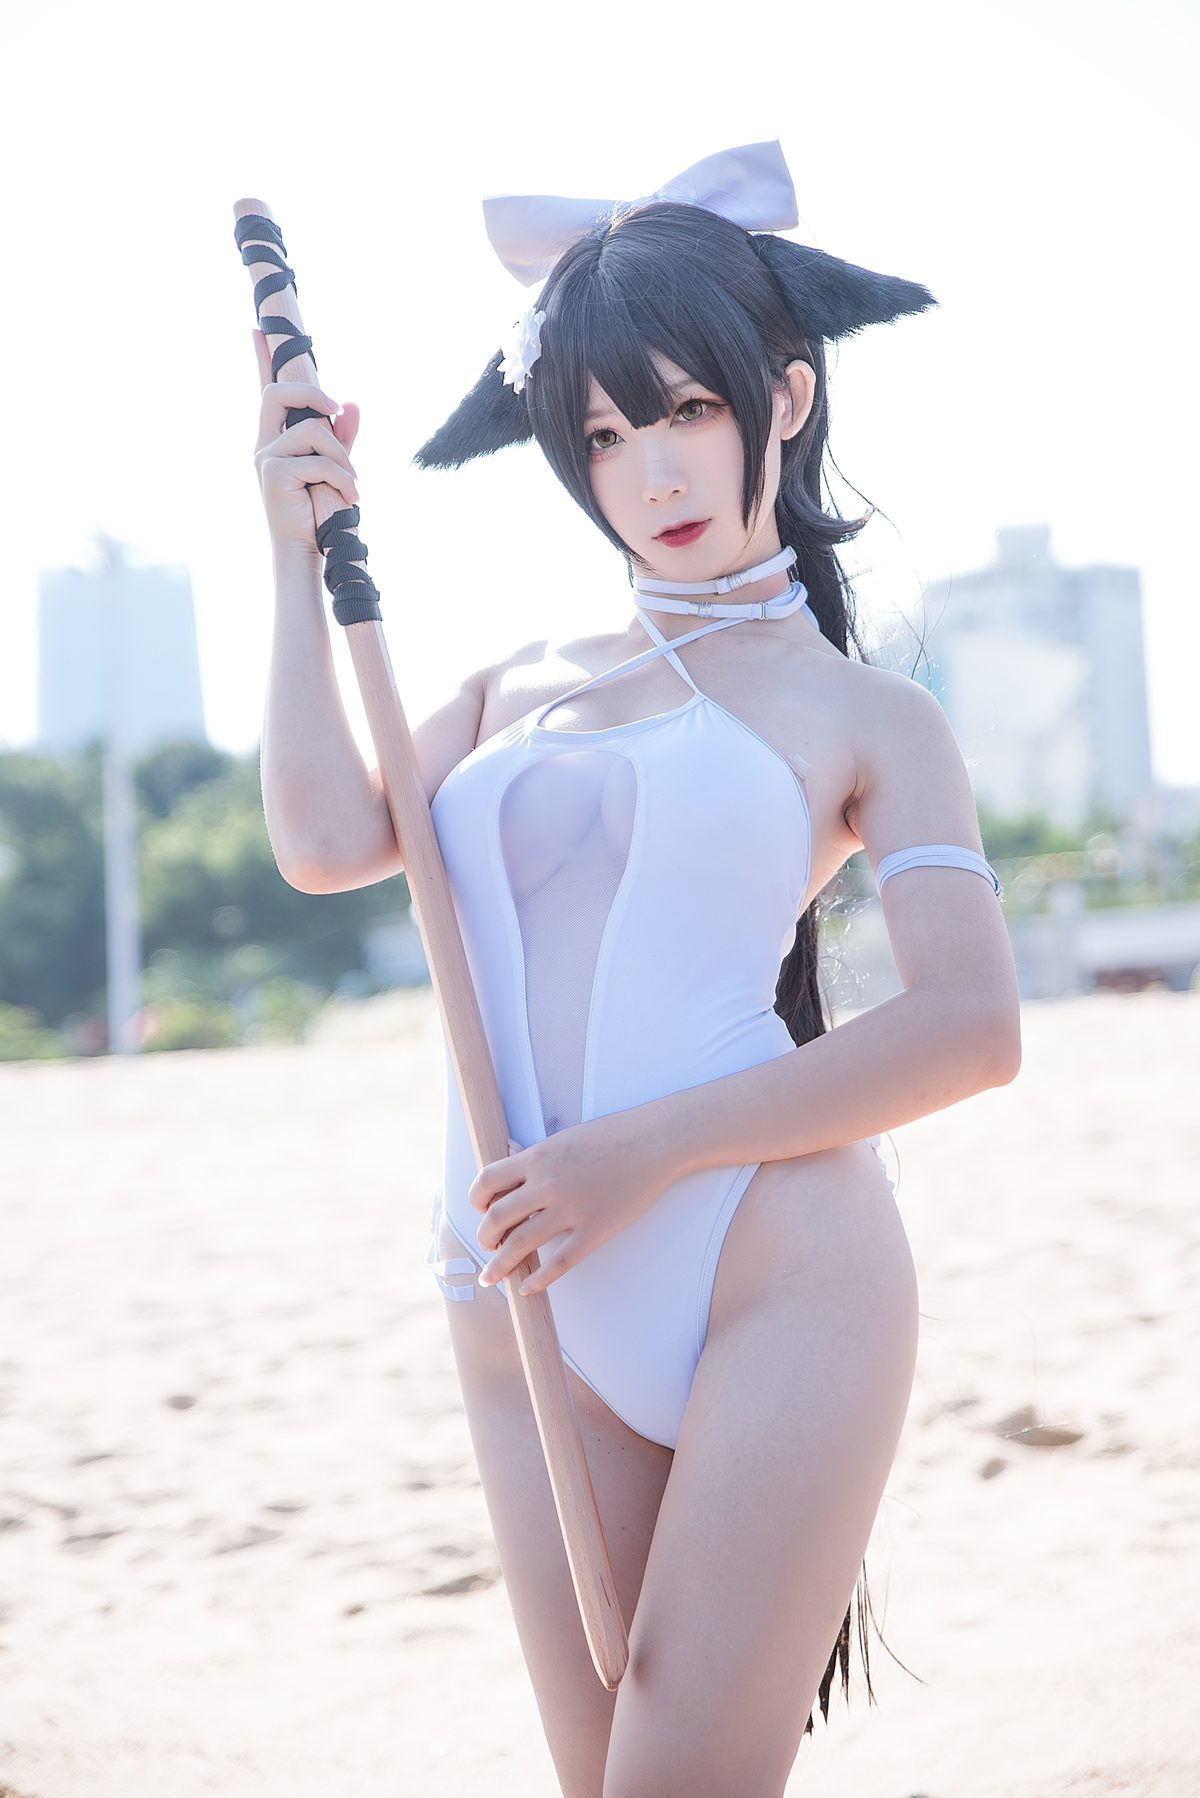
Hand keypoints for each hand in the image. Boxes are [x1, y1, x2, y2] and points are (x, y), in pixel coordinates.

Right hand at [250, 327, 361, 552]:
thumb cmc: (319, 512)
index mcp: (275, 438)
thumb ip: (342, 438)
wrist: (306, 551)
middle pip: (279, 392)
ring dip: (342, 458)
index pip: (266, 391)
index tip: (257, 329)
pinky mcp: (273, 473)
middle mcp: (264, 443)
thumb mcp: (334, 468)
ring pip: (313, 431)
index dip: (261, 359)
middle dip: (314, 395)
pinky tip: (350, 498)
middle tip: (338, 412)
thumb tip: (353, 405)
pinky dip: (343, 478)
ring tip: (352, 487)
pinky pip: (320, 460)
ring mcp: (265, 457)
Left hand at [469, 1110, 680, 1295]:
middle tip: (486, 1246)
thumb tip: (511, 1158)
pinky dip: (539, 1280)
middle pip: (496, 1217)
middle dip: (484, 1237)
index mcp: (538, 1157)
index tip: (480, 1210)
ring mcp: (571, 1209)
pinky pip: (559, 1263)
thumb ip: (537, 1156)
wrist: (655, 1142)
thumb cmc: (612, 1136)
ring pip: (520, 1244)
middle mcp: (548, 1184)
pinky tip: (528, 1287)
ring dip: (500, 1264)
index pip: (487, 1181)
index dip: (476, 1200)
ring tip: (492, 1275)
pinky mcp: (594, 1230)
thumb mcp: (565, 1138)